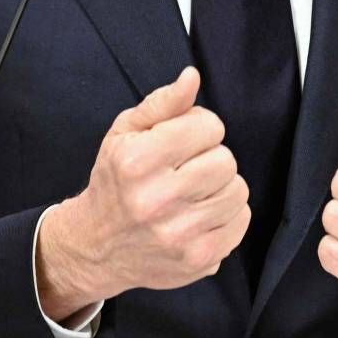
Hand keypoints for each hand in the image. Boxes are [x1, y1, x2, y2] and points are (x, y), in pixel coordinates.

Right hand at [36, 66, 250, 321]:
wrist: (97, 246)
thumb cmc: (115, 181)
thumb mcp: (126, 133)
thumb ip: (163, 103)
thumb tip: (192, 77)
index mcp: (137, 162)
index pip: (208, 127)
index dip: (199, 128)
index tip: (183, 141)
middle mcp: (157, 201)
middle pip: (226, 160)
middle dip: (211, 158)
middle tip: (188, 168)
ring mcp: (179, 235)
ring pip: (238, 191)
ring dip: (221, 186)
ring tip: (194, 192)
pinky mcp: (198, 260)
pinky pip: (241, 222)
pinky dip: (227, 214)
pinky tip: (200, 214)